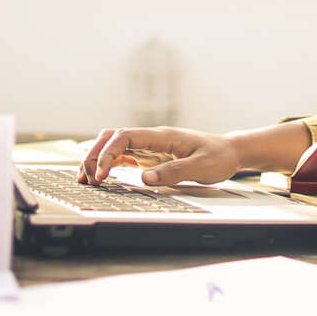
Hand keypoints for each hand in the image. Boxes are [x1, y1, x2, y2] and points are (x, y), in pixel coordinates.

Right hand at [77, 126, 244, 186]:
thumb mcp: (201, 167)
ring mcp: (150, 147)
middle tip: (87, 178)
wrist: (230, 152)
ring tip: (86, 179)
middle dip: (95, 155)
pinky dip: (109, 165)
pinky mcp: (151, 157)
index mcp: (161, 136)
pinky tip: (100, 176)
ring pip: (114, 146)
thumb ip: (173, 172)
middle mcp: (152, 138)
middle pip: (112, 138)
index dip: (108, 152)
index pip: (125, 136)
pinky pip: (124, 156)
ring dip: (98, 159)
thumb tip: (145, 179)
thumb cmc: (218, 157)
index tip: (100, 173)